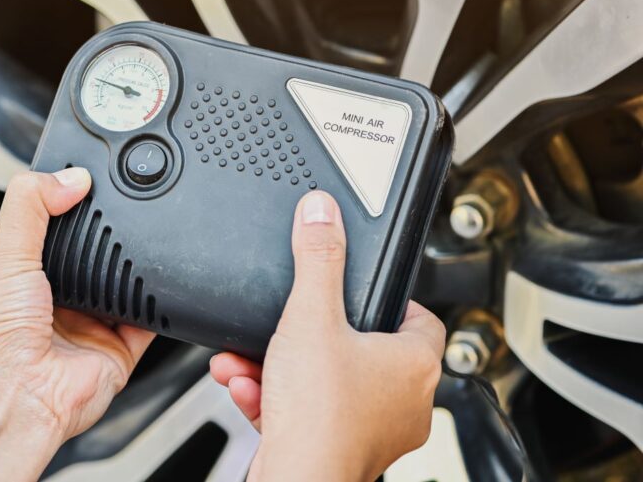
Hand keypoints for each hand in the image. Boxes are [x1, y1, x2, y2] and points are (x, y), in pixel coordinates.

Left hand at [0, 169, 153, 481]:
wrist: (14, 403)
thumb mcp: (3, 256)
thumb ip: (30, 206)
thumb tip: (68, 176)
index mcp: (18, 274)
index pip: (49, 225)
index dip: (66, 202)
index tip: (85, 179)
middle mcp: (54, 298)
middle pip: (92, 251)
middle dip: (105, 236)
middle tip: (117, 212)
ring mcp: (88, 323)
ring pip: (123, 280)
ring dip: (132, 265)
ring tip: (134, 246)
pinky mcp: (118, 347)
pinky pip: (151, 318)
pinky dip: (160, 303)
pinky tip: (159, 284)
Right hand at [210, 191, 444, 481]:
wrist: (295, 481)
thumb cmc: (319, 416)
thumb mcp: (310, 317)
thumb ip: (317, 259)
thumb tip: (323, 213)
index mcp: (415, 364)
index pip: (418, 317)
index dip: (384, 300)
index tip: (358, 290)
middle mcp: (406, 402)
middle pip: (360, 347)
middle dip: (309, 334)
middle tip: (291, 325)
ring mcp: (375, 431)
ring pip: (327, 380)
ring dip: (282, 364)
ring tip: (252, 358)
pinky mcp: (342, 450)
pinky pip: (308, 410)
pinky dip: (277, 396)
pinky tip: (249, 386)